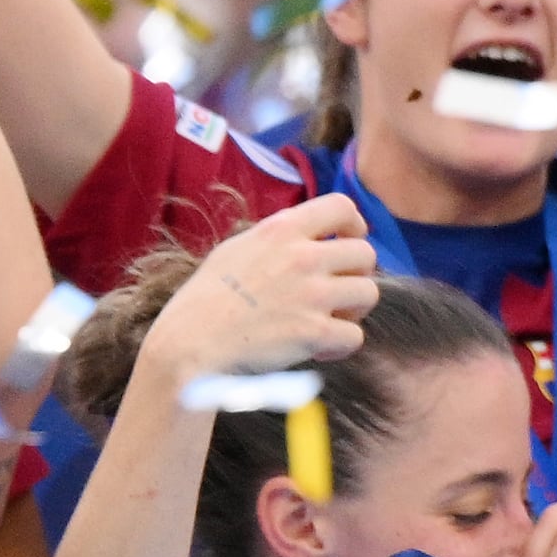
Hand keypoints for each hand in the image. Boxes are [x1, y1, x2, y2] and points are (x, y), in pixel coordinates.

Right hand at [142, 195, 379, 385]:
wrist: (188, 345)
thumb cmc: (203, 302)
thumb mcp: (234, 250)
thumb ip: (275, 240)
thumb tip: (306, 238)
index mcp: (280, 230)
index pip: (342, 206)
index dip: (353, 225)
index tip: (344, 242)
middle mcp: (302, 257)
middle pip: (366, 254)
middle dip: (356, 275)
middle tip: (335, 293)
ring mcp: (311, 295)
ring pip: (368, 294)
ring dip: (352, 311)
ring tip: (327, 321)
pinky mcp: (313, 333)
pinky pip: (355, 336)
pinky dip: (340, 345)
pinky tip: (318, 349)